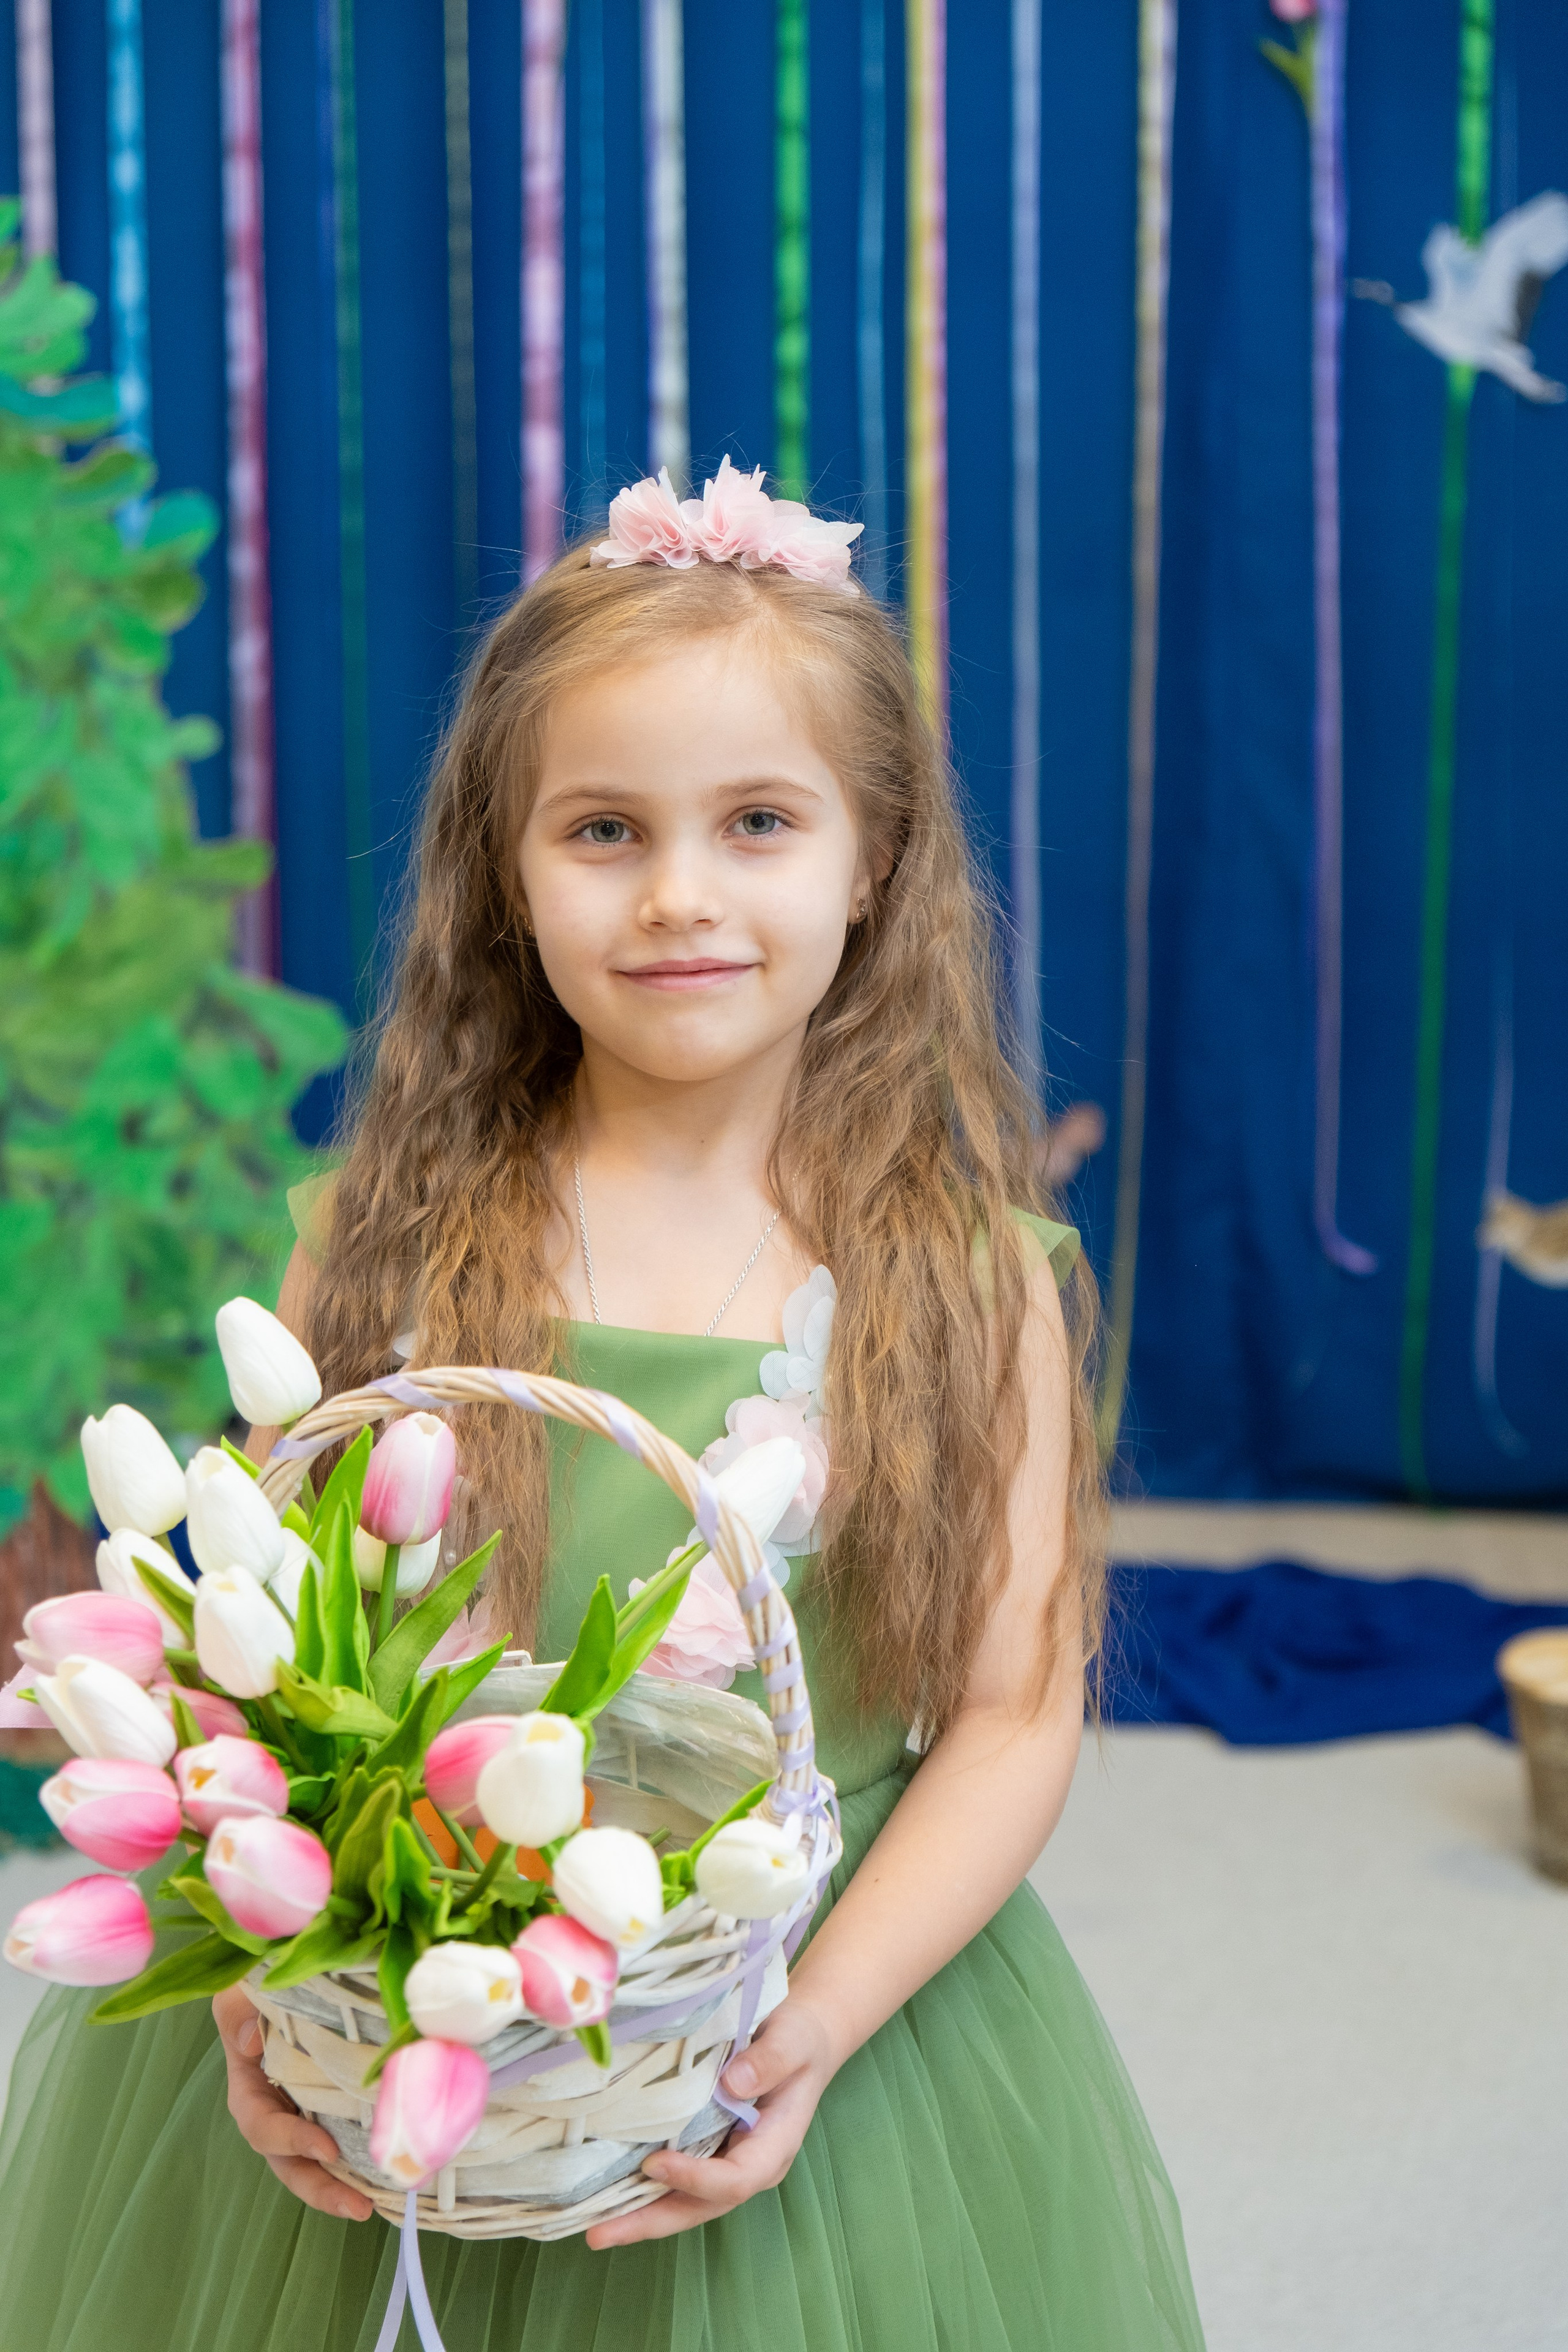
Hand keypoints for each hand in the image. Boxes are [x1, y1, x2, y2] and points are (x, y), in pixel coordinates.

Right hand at [212, 1985, 372, 2222]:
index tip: (327, 2149)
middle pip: (288, 2159)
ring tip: (370, 2206)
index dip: (289, 2140)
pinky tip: (388, 2173)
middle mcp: (275, 2103)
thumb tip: (250, 2044)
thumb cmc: (257, 1978)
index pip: (261, 2123)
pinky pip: (344, 2133)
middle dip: (318, 2187)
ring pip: (315, 2158)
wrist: (288, 1965)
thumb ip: (237, 2011)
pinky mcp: (335, 2099)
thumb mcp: (237, 1988)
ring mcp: (305, 2105)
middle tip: (356, 2206)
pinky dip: (359, 2158)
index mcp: (249, 2082)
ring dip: (339, 2185)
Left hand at [584, 1996, 836, 2248]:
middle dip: (652, 2221)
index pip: (735, 2179)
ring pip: (683, 2202)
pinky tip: (606, 2193)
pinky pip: (675, 2180)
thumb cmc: (798, 2040)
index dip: (696, 2179)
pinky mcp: (706, 2150)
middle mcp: (748, 2166)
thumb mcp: (794, 2040)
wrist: (801, 2041)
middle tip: (598, 2233)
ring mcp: (725, 2162)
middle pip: (701, 2207)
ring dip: (640, 2215)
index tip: (654, 2163)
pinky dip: (643, 2191)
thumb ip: (770, 2061)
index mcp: (774, 2147)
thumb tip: (733, 2084)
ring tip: (593, 2227)